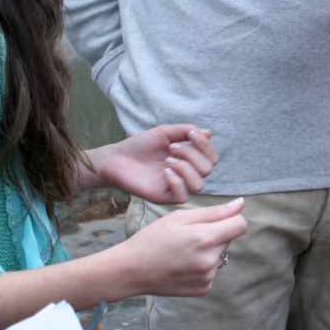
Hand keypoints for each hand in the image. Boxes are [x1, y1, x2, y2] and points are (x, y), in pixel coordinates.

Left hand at [93, 125, 217, 203]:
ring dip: (186, 168)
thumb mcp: (165, 132)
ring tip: (168, 160)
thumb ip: (187, 131)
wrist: (117, 158)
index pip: (212, 158)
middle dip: (192, 154)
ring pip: (199, 185)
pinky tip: (164, 172)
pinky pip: (183, 196)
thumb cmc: (140, 145)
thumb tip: (209, 132)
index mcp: (189, 160)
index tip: (190, 134)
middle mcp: (186, 174)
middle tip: (171, 147)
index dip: (206, 145)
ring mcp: (176, 187)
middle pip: (208, 170)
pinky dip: (177, 181)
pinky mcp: (165, 197)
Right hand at [118, 199, 247, 297]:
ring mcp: (207, 277)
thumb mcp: (180, 217)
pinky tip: (183, 265)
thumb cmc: (153, 238)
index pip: (240, 225)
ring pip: (220, 255)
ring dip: (209, 251)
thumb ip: (215, 211)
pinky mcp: (203, 289)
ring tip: (183, 251)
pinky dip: (202, 266)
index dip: (231, 218)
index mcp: (205, 238)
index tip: (217, 219)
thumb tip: (241, 204)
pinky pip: (212, 271)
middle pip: (229, 239)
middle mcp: (210, 260)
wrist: (132, 270)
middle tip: (188, 236)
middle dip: (215, 234)